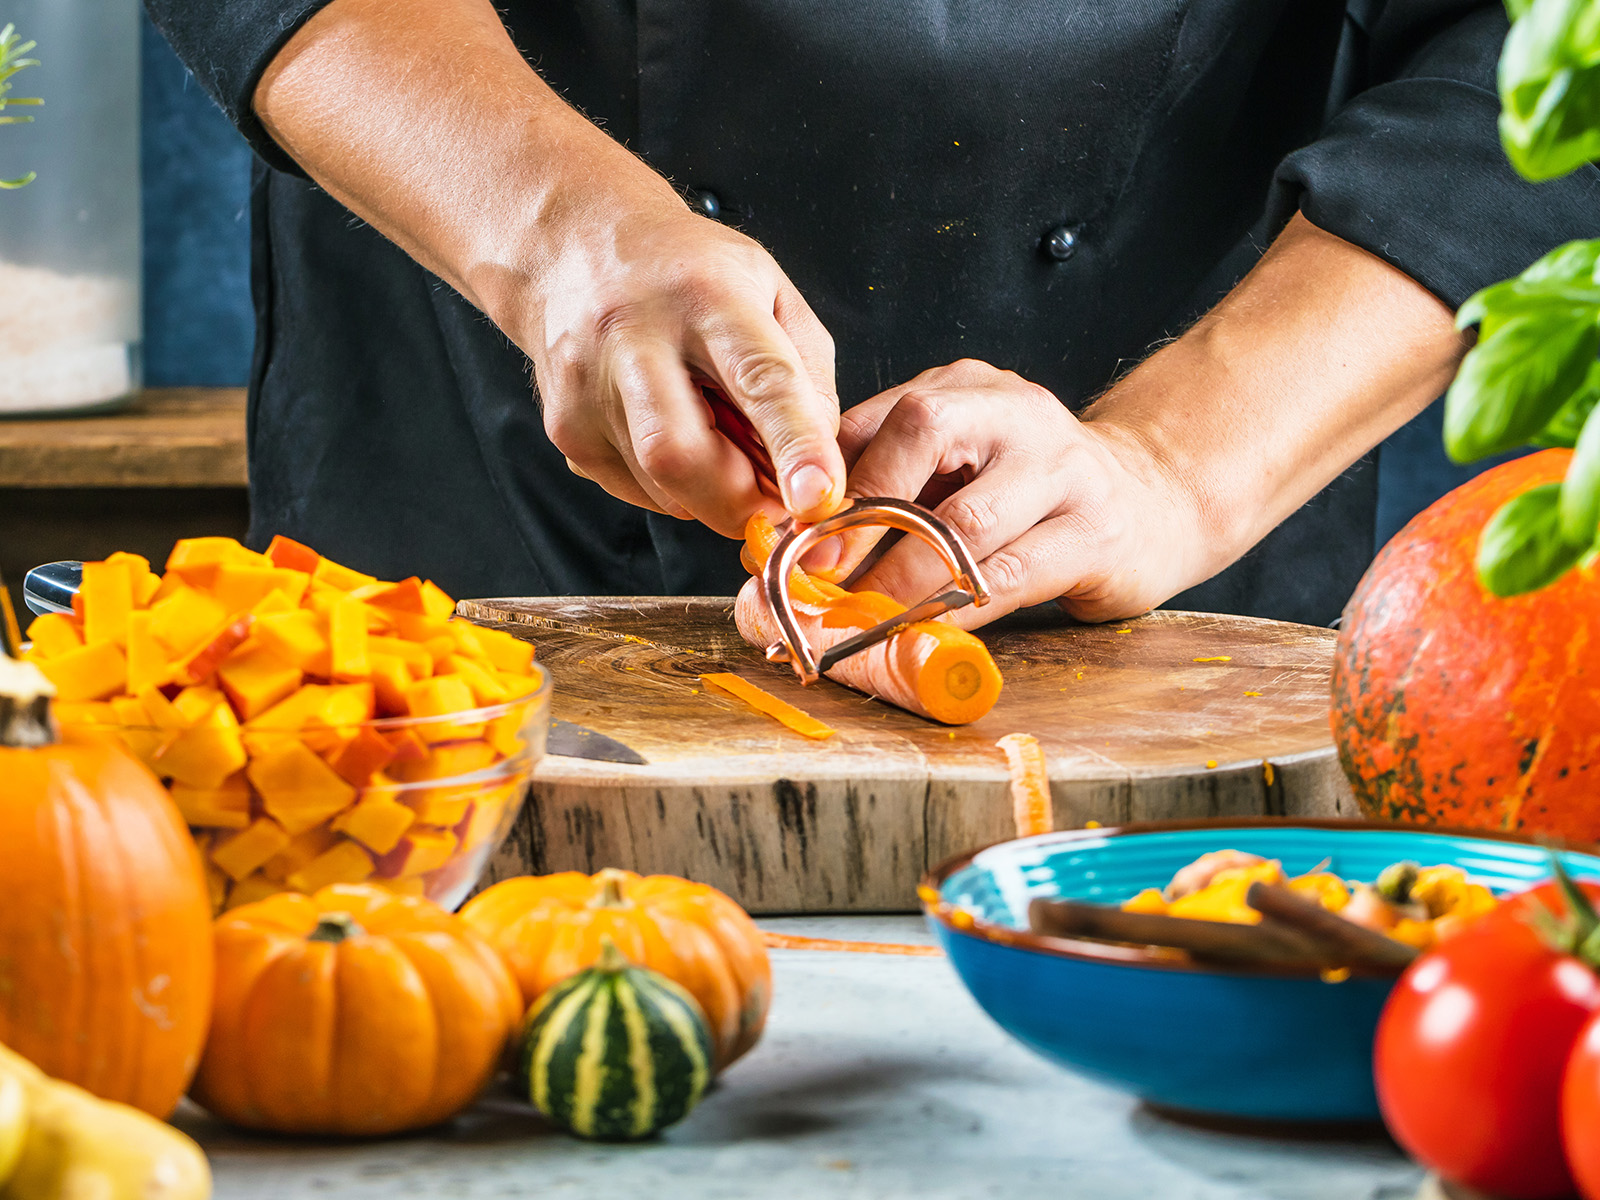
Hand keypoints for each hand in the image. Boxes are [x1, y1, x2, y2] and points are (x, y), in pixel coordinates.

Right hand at [496, 178, 845, 534]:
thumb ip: (808, 372)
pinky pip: (634, 490)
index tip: (819, 496)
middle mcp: (635, 339)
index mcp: (707, 297)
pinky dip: (671, 485)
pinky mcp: (564, 426)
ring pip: (659, 484)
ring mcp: (587, 387)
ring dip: (709, 490)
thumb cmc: (685, 271)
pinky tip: (673, 431)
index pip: (761, 380)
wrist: (575, 246)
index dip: (795, 445)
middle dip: (739, 501)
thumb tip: (817, 464)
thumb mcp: (770, 289)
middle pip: (682, 454)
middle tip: (772, 498)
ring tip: (716, 435)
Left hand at [832, 360, 1206, 626]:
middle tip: (814, 575)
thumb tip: (795, 539)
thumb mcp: (961, 462)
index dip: (825, 481)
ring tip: (857, 618)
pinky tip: (924, 632)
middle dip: (857, 513)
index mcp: (966, 388)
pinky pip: (1011, 576)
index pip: (878, 417)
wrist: (1156, 498)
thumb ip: (892, 480)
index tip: (785, 540)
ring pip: (964, 523)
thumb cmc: (1032, 490)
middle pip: (921, 435)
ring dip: (898, 580)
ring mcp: (1063, 468)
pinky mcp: (1097, 532)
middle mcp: (1015, 413)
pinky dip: (958, 611)